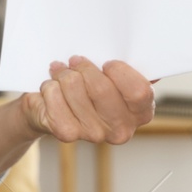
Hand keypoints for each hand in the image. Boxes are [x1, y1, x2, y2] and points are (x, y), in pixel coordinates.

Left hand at [19, 56, 156, 143]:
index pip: (138, 92)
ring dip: (63, 74)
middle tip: (75, 60)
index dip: (120, 72)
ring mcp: (94, 134)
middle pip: (102, 88)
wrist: (57, 110)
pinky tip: (52, 87)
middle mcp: (121, 129)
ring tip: (60, 72)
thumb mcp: (117, 75)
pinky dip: (49, 87)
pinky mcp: (67, 133)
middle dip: (84, 67)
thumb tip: (139, 57)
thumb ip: (133, 67)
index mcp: (141, 112)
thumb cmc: (93, 87)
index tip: (107, 63)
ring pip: (74, 87)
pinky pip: (54, 97)